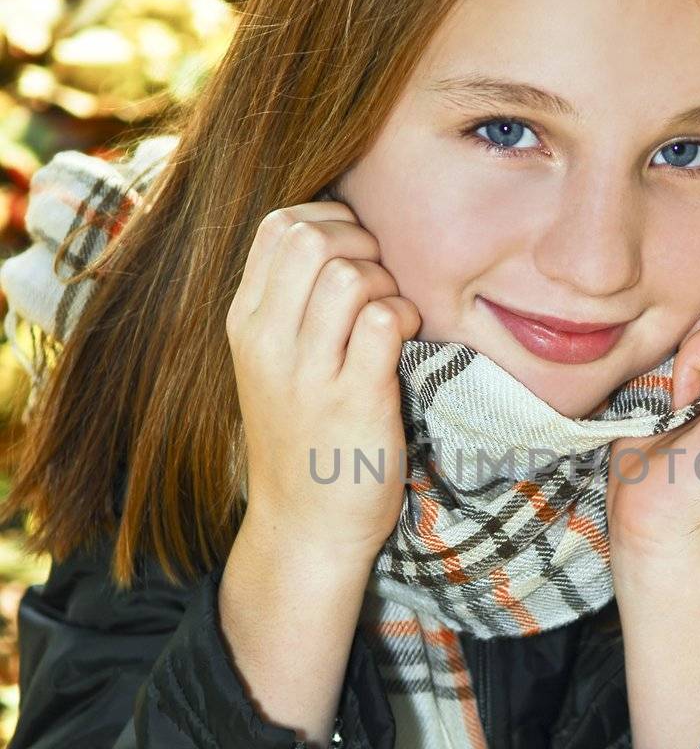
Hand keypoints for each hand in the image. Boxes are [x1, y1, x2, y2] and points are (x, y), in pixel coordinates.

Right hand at [225, 199, 421, 567]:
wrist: (305, 528)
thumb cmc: (301, 438)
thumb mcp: (271, 364)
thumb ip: (289, 303)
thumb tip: (336, 234)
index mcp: (245, 324)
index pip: (278, 226)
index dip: (330, 221)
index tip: (356, 251)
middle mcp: (268, 343)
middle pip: (312, 239)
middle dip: (362, 243)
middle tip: (381, 282)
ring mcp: (308, 374)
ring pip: (349, 276)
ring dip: (387, 284)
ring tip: (391, 317)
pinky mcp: (354, 402)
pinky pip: (383, 321)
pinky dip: (405, 318)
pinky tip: (405, 342)